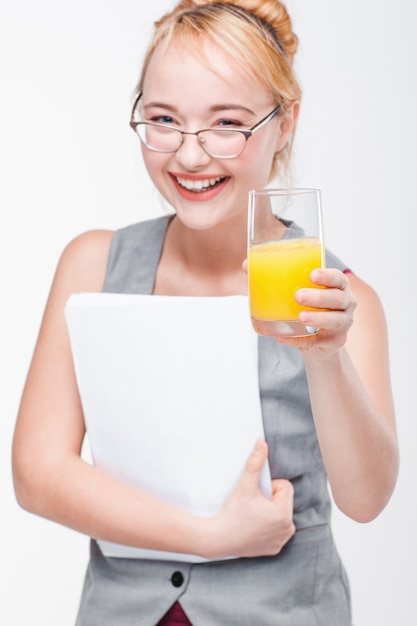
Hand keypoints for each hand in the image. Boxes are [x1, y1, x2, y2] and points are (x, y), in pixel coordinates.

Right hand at [206, 440, 294, 558]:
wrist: (217, 539)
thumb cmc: (231, 512)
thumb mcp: (245, 484)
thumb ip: (255, 462)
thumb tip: (262, 442)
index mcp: (284, 513)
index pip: (285, 487)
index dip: (269, 487)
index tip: (255, 495)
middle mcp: (287, 529)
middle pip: (283, 501)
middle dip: (269, 499)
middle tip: (252, 506)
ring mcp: (281, 541)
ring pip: (280, 515)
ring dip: (269, 512)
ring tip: (252, 516)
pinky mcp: (275, 549)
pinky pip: (276, 530)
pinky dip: (267, 527)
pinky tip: (253, 527)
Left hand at [276, 269, 356, 356]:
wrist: (319, 340)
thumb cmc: (309, 307)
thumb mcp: (300, 291)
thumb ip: (276, 278)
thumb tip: (246, 266)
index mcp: (339, 286)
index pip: (338, 278)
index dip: (328, 276)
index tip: (312, 275)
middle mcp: (346, 304)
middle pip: (338, 299)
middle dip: (319, 297)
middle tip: (299, 296)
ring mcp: (343, 324)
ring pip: (335, 321)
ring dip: (317, 318)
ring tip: (300, 317)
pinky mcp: (335, 341)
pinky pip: (318, 342)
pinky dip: (300, 341)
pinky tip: (284, 338)